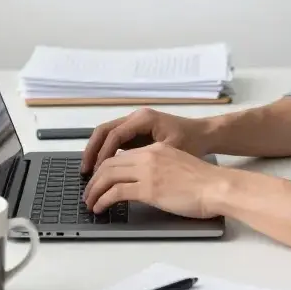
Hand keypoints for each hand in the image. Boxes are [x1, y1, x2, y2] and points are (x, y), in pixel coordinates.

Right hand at [81, 107, 210, 174]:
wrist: (205, 135)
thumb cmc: (191, 143)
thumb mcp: (170, 151)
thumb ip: (147, 158)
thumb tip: (123, 172)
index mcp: (143, 119)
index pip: (115, 135)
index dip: (103, 154)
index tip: (96, 172)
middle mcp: (136, 117)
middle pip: (105, 131)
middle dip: (92, 151)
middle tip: (84, 171)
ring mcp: (135, 123)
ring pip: (107, 134)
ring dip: (96, 151)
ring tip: (89, 171)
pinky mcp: (137, 131)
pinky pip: (115, 140)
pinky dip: (106, 152)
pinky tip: (102, 168)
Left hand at [83, 142, 225, 217]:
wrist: (217, 186)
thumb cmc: (204, 182)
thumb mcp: (177, 166)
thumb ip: (158, 169)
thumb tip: (143, 183)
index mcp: (156, 149)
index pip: (121, 156)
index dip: (105, 169)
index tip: (98, 180)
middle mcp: (148, 156)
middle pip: (109, 164)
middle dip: (94, 180)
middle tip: (88, 193)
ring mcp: (148, 171)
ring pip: (108, 176)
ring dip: (95, 191)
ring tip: (90, 203)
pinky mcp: (148, 188)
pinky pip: (116, 192)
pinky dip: (103, 200)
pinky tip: (101, 208)